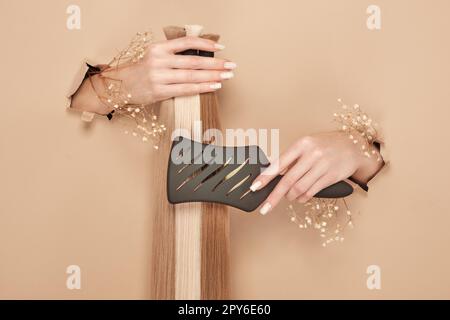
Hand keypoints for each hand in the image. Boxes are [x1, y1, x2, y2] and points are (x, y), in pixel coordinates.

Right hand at [71, 36, 235, 113]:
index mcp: (159, 48)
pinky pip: (185, 89)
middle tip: (231, 65)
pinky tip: (214, 86)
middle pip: (193, 61)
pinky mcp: (159, 91)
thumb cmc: (142, 72)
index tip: (221, 47)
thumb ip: (175, 57)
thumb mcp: (155, 57)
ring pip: (191, 75)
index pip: (186, 42)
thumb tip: (203, 59)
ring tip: (227, 76)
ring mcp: (158, 76)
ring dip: (212, 76)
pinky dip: (202, 87)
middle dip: (215, 63)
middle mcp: (158, 60)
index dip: (205, 43)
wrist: (120, 87)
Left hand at [250, 131, 383, 214]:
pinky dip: (302, 197)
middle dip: (274, 196)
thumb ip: (292, 160)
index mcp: (302, 144)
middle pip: (287, 180)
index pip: (279, 163)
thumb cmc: (326, 145)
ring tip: (289, 196)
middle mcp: (311, 154)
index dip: (265, 177)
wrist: (354, 146)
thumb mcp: (307, 146)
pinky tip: (300, 197)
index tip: (255, 187)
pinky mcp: (331, 176)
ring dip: (290, 196)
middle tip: (265, 207)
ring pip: (299, 188)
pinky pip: (311, 192)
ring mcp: (322, 166)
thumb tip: (273, 176)